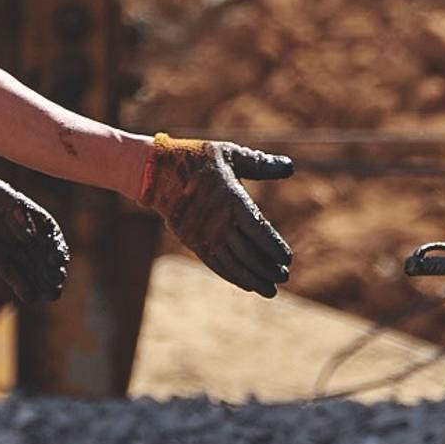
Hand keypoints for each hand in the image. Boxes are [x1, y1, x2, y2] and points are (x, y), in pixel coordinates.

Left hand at [0, 169, 69, 302]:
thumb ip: (12, 207)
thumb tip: (30, 234)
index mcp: (21, 208)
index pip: (46, 228)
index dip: (55, 244)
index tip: (58, 260)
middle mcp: (16, 227)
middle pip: (41, 249)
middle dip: (52, 266)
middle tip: (59, 281)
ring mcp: (4, 242)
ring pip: (29, 264)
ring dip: (42, 279)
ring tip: (52, 296)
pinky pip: (10, 272)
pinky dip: (21, 284)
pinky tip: (30, 298)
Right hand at [136, 135, 294, 296]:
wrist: (153, 171)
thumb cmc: (195, 158)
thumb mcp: (229, 154)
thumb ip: (260, 164)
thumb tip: (290, 166)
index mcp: (230, 198)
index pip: (258, 229)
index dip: (274, 246)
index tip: (288, 259)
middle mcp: (217, 221)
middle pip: (248, 252)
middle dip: (267, 268)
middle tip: (284, 277)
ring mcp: (203, 234)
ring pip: (233, 263)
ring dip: (253, 278)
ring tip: (270, 289)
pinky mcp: (192, 241)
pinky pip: (216, 264)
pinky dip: (233, 276)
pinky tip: (247, 284)